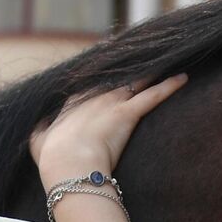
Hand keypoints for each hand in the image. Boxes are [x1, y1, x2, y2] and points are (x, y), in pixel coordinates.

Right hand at [31, 75, 187, 183]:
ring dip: (152, 72)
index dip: (103, 78)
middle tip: (143, 57)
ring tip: (167, 61)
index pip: (91, 84)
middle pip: (116, 78)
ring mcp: (111, 102)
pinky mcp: (127, 113)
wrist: (69, 165)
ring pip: (136, 81)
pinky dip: (170, 86)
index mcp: (73, 103)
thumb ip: (41, 132)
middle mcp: (93, 97)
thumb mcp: (39, 142)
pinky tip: (183, 78)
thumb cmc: (54, 159)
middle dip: (130, 68)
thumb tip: (39, 128)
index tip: (110, 71)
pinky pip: (153, 95)